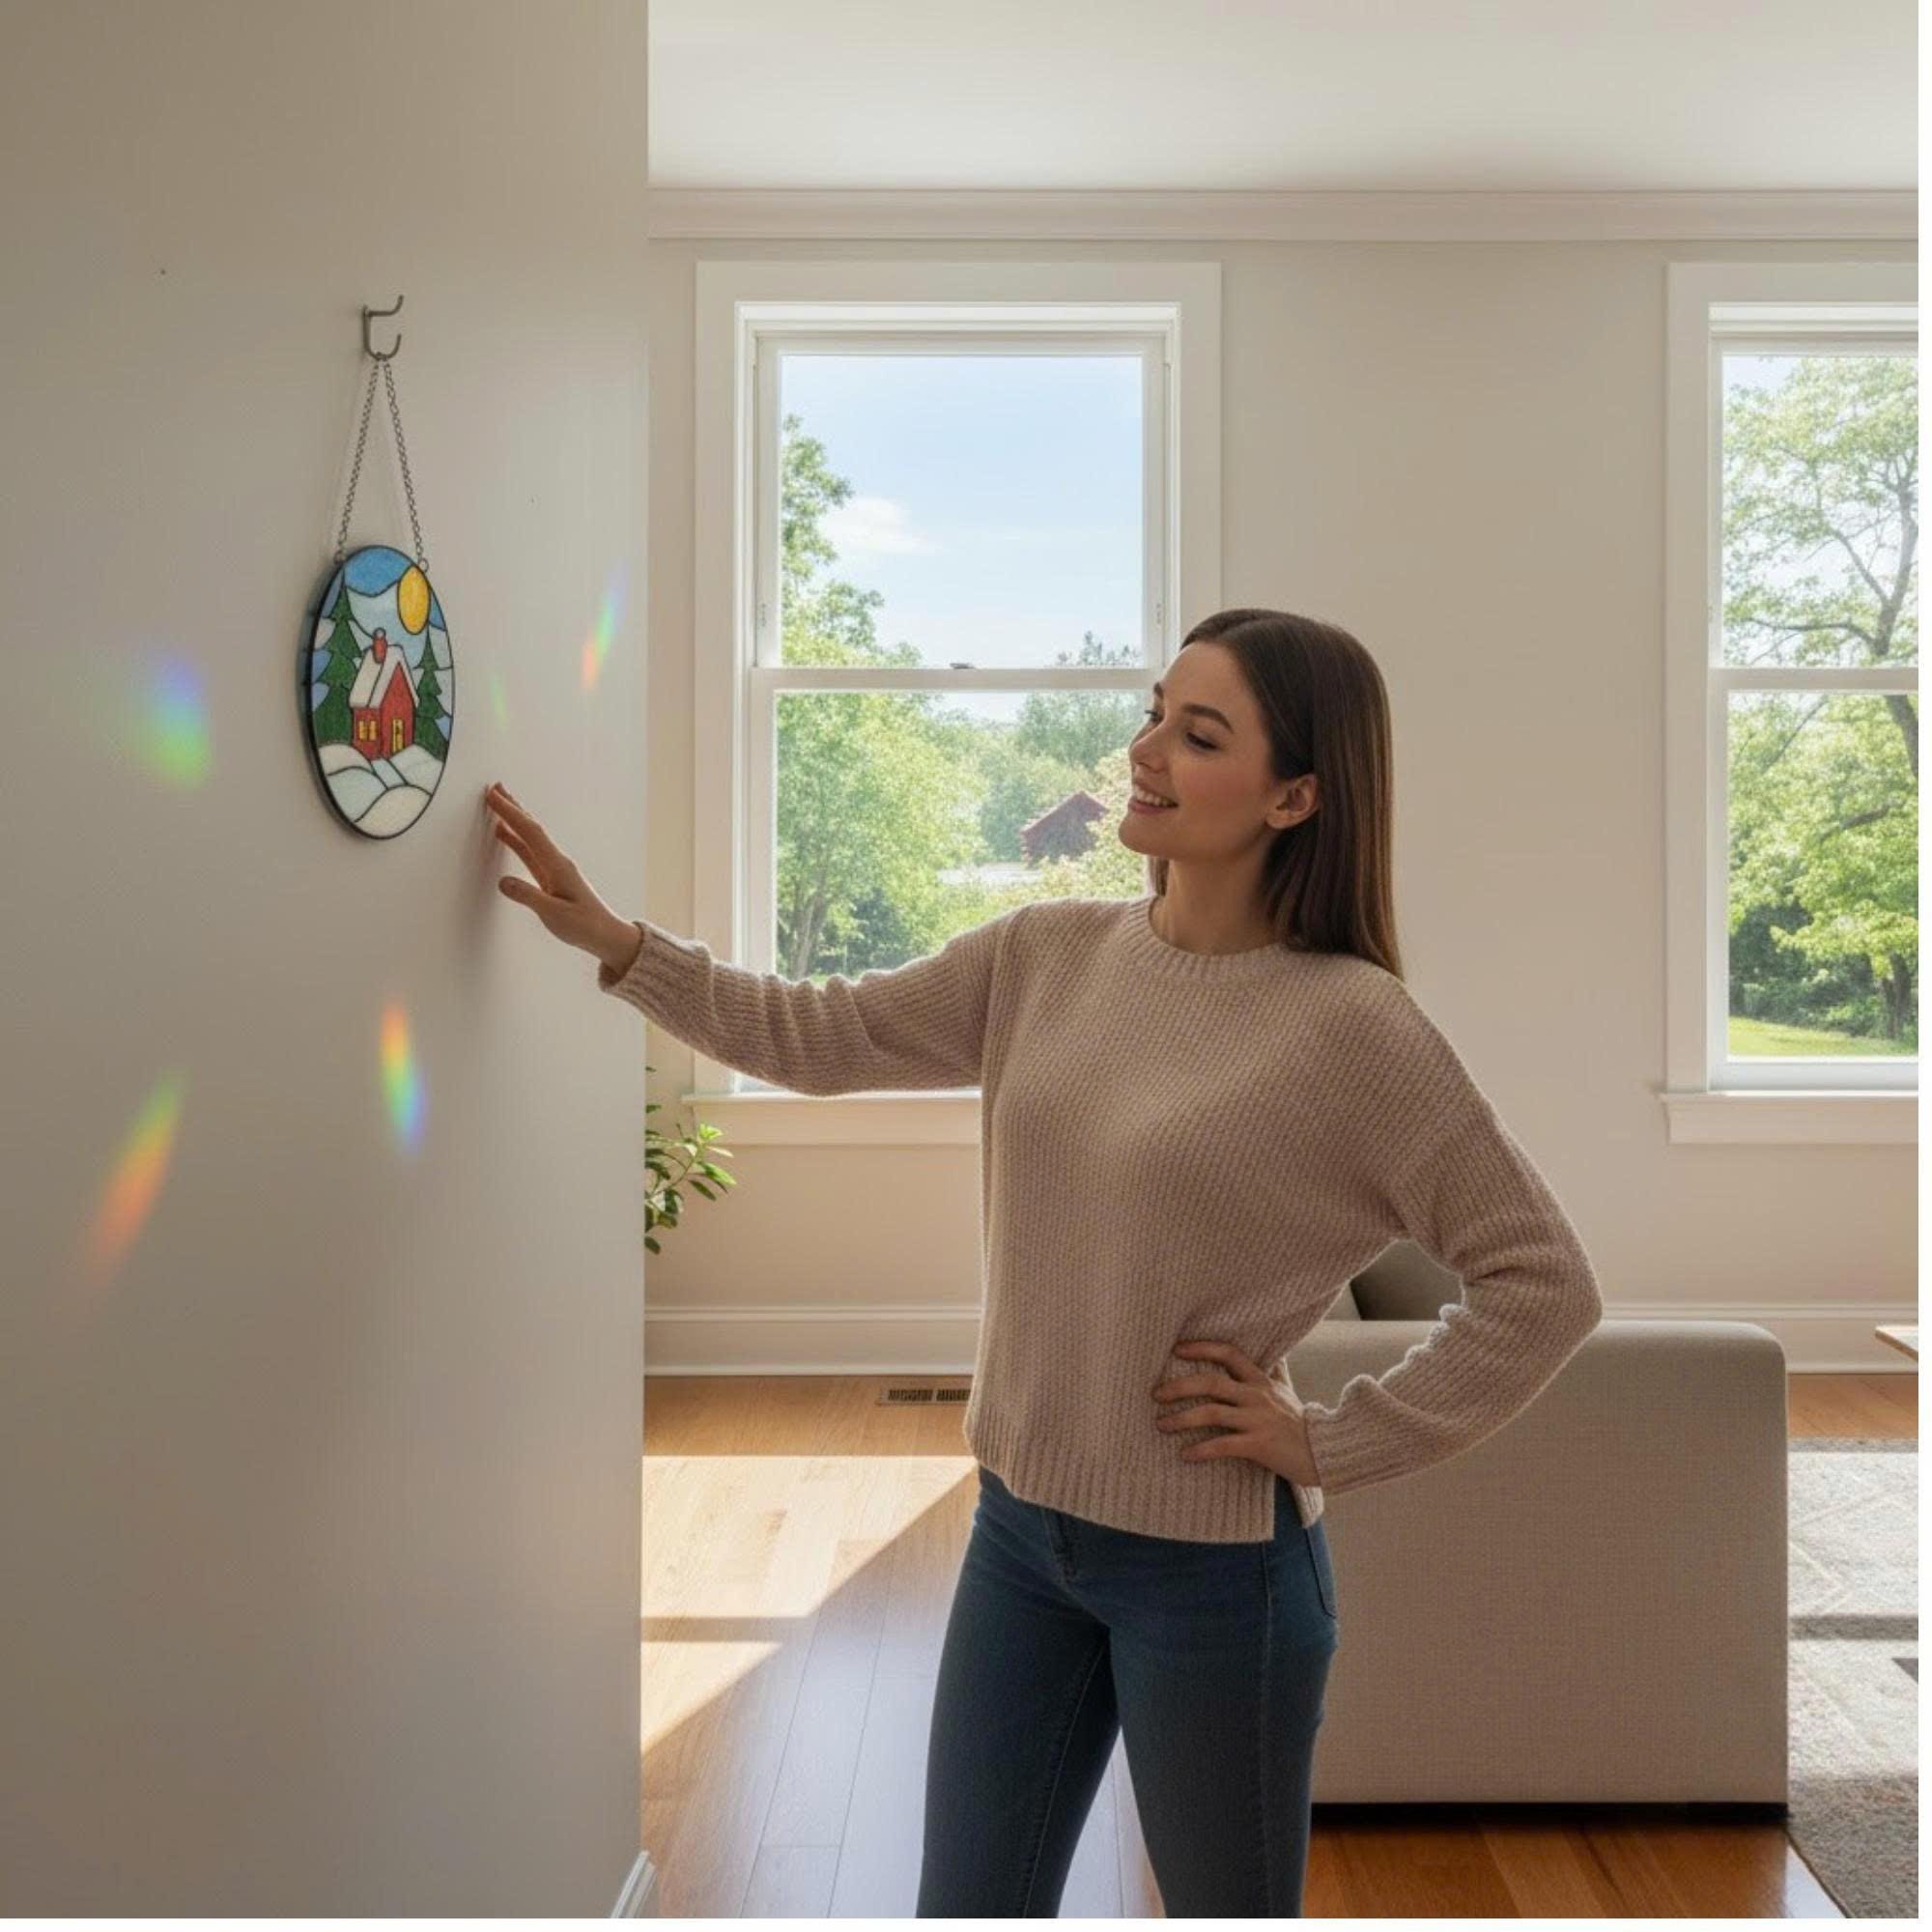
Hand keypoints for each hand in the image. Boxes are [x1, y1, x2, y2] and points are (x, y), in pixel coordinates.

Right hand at [484, 781, 635, 969]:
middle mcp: (557, 862)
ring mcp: (554, 869)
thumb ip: (529, 897)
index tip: (493, 796)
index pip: (530, 833)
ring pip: (529, 838)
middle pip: (531, 828)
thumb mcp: (555, 915)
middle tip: (495, 787)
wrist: (606, 935)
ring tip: (497, 804)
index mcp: (558, 866)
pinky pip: (529, 852)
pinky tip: (504, 835)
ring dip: (513, 820)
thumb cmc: (585, 926)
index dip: (511, 813)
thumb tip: (504, 882)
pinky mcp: (551, 877)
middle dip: (512, 807)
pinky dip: (515, 840)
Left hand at [1152, 1340, 1319, 1485]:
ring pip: (1212, 1412)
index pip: (1229, 1354)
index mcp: (1261, 1381)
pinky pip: (1223, 1445)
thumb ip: (1274, 1373)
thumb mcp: (1286, 1392)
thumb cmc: (1300, 1423)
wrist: (1326, 1453)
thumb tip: (1274, 1353)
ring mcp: (1257, 1420)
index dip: (1202, 1348)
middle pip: (1211, 1382)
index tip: (1176, 1349)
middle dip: (1179, 1386)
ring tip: (1161, 1425)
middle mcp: (1257, 1396)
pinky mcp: (1259, 1445)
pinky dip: (1201, 1450)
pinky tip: (1185, 1455)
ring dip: (1181, 1418)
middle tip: (1156, 1394)